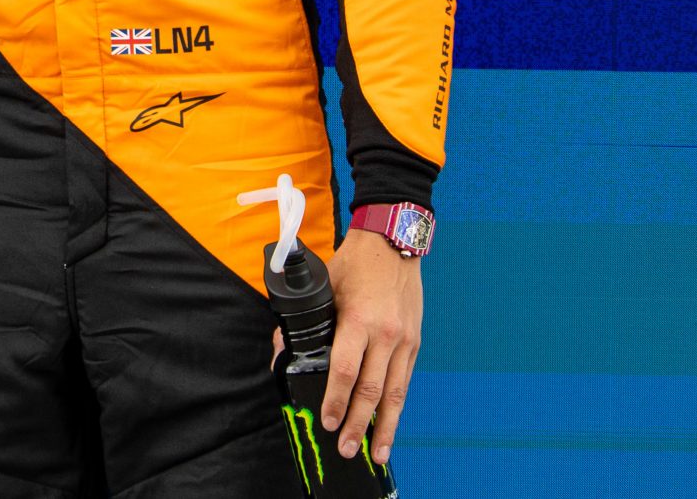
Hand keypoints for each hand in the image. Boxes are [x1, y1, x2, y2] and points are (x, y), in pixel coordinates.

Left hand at [321, 229, 421, 459]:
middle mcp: (386, 335)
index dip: (336, 400)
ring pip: (395, 394)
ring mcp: (404, 341)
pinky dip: (398, 407)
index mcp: (359, 320)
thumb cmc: (355, 264)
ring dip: (385, 427)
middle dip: (359, 424)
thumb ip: (305, 322)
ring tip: (376, 454)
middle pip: (371, 390)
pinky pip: (405, 382)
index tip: (328, 422)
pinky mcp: (415, 344)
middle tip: (347, 451)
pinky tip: (391, 424)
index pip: (345, 370)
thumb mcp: (323, 288)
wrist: (394, 243)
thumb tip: (282, 352)